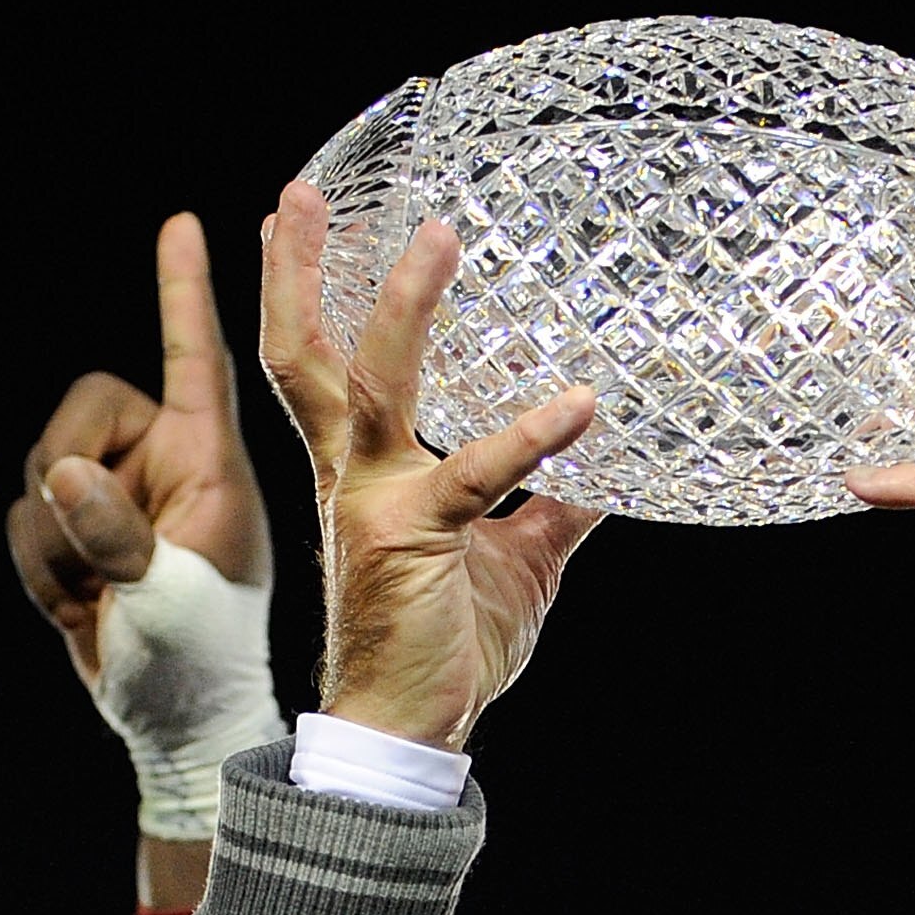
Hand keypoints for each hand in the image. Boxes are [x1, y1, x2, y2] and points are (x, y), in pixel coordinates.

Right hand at [6, 213, 270, 684]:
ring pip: (42, 471)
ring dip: (57, 544)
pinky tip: (88, 608)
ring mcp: (120, 497)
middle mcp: (164, 466)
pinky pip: (24, 519)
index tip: (184, 224)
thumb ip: (118, 534)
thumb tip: (63, 473)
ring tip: (109, 596)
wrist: (176, 724)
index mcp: (211, 466)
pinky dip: (41, 571)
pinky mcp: (81, 529)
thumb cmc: (201, 663)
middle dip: (69, 475)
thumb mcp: (169, 602)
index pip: (196, 361)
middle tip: (98, 545)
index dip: (183, 292)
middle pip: (83, 411)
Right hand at [260, 180, 596, 751]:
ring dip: (405, 305)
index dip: (307, 289)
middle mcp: (355, 473)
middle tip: (302, 187)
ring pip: (377, 382)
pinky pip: (475, 471)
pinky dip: (531, 435)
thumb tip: (613, 464)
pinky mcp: (413, 537)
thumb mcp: (517, 557)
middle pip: (306, 354)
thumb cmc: (448, 644)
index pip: (323, 362)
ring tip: (437, 236)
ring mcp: (376, 500)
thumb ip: (553, 501)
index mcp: (365, 470)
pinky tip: (581, 405)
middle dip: (300, 271)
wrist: (414, 727)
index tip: (305, 215)